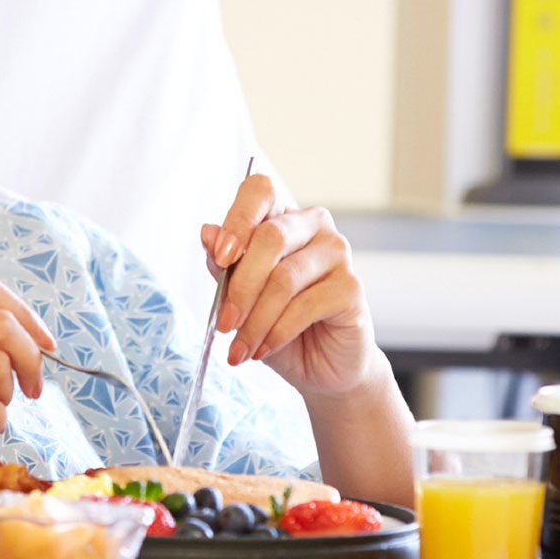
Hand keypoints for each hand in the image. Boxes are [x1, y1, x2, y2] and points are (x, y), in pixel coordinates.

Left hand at [198, 172, 377, 399]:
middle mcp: (315, 226)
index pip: (260, 191)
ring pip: (284, 278)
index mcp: (283, 217)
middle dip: (240, 286)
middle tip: (223, 322)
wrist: (320, 366)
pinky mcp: (352, 288)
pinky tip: (264, 349)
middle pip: (271, 237)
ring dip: (254, 320)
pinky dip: (276, 332)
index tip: (220, 256)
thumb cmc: (280, 325)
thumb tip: (207, 233)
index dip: (238, 219)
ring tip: (240, 348)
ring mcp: (338, 254)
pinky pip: (305, 306)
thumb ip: (225, 266)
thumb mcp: (242, 297)